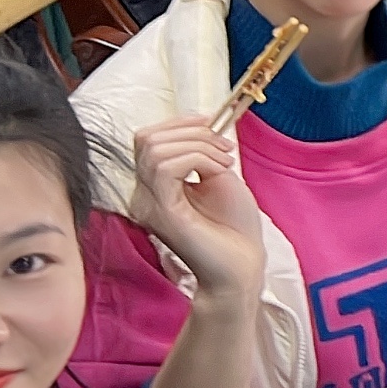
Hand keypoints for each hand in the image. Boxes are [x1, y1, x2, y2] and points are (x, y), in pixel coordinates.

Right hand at [125, 116, 263, 296]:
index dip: (178, 123)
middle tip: (224, 149)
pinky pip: (165, 168)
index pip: (145, 139)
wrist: (243, 264)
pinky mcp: (161, 213)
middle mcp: (143, 194)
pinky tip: (219, 171)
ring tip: (225, 163)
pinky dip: (198, 159)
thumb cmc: (234, 225)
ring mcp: (148, 204)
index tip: (210, 123)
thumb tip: (197, 123)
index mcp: (154, 185)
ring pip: (156, 151)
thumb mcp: (217, 175)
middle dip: (192, 132)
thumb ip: (200, 151)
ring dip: (199, 146)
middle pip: (147, 139)